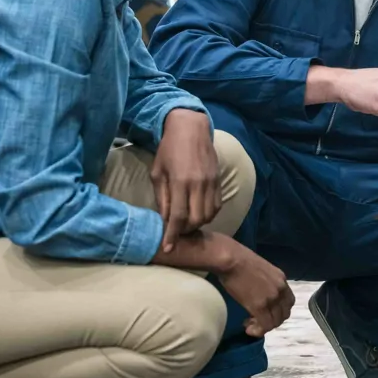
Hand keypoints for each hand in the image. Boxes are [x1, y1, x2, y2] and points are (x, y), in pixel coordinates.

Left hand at [153, 109, 219, 252]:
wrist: (191, 128)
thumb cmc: (168, 149)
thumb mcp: (158, 173)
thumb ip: (162, 198)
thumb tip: (164, 220)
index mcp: (181, 182)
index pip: (178, 217)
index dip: (172, 235)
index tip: (168, 248)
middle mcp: (199, 184)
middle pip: (197, 220)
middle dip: (186, 231)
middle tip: (176, 231)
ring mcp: (211, 183)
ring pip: (209, 215)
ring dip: (198, 224)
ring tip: (186, 223)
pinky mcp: (218, 181)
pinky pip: (217, 206)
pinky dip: (208, 214)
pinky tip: (198, 212)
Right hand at [216, 245, 295, 337]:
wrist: (230, 259)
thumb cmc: (238, 259)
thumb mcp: (261, 269)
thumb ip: (266, 282)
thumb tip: (260, 291)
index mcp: (281, 279)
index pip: (289, 301)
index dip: (279, 310)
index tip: (266, 311)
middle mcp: (281, 289)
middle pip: (284, 314)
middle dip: (272, 320)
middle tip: (256, 320)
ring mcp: (272, 298)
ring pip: (276, 322)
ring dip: (264, 327)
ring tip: (250, 324)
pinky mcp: (260, 306)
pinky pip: (265, 325)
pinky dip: (258, 331)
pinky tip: (248, 328)